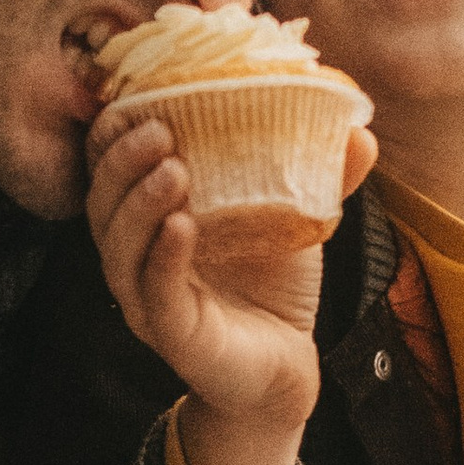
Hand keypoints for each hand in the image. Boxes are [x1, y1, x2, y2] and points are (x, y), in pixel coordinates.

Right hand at [85, 102, 370, 464]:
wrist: (286, 367)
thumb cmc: (274, 286)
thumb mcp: (292, 217)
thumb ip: (318, 173)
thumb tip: (361, 126)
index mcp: (150, 219)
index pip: (110, 170)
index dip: (113, 135)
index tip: (139, 98)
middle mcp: (136, 257)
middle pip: (102, 203)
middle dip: (122, 161)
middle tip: (159, 130)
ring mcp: (148, 299)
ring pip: (118, 248)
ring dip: (139, 203)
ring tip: (172, 169)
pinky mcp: (173, 334)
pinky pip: (154, 292)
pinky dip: (163, 258)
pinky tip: (182, 227)